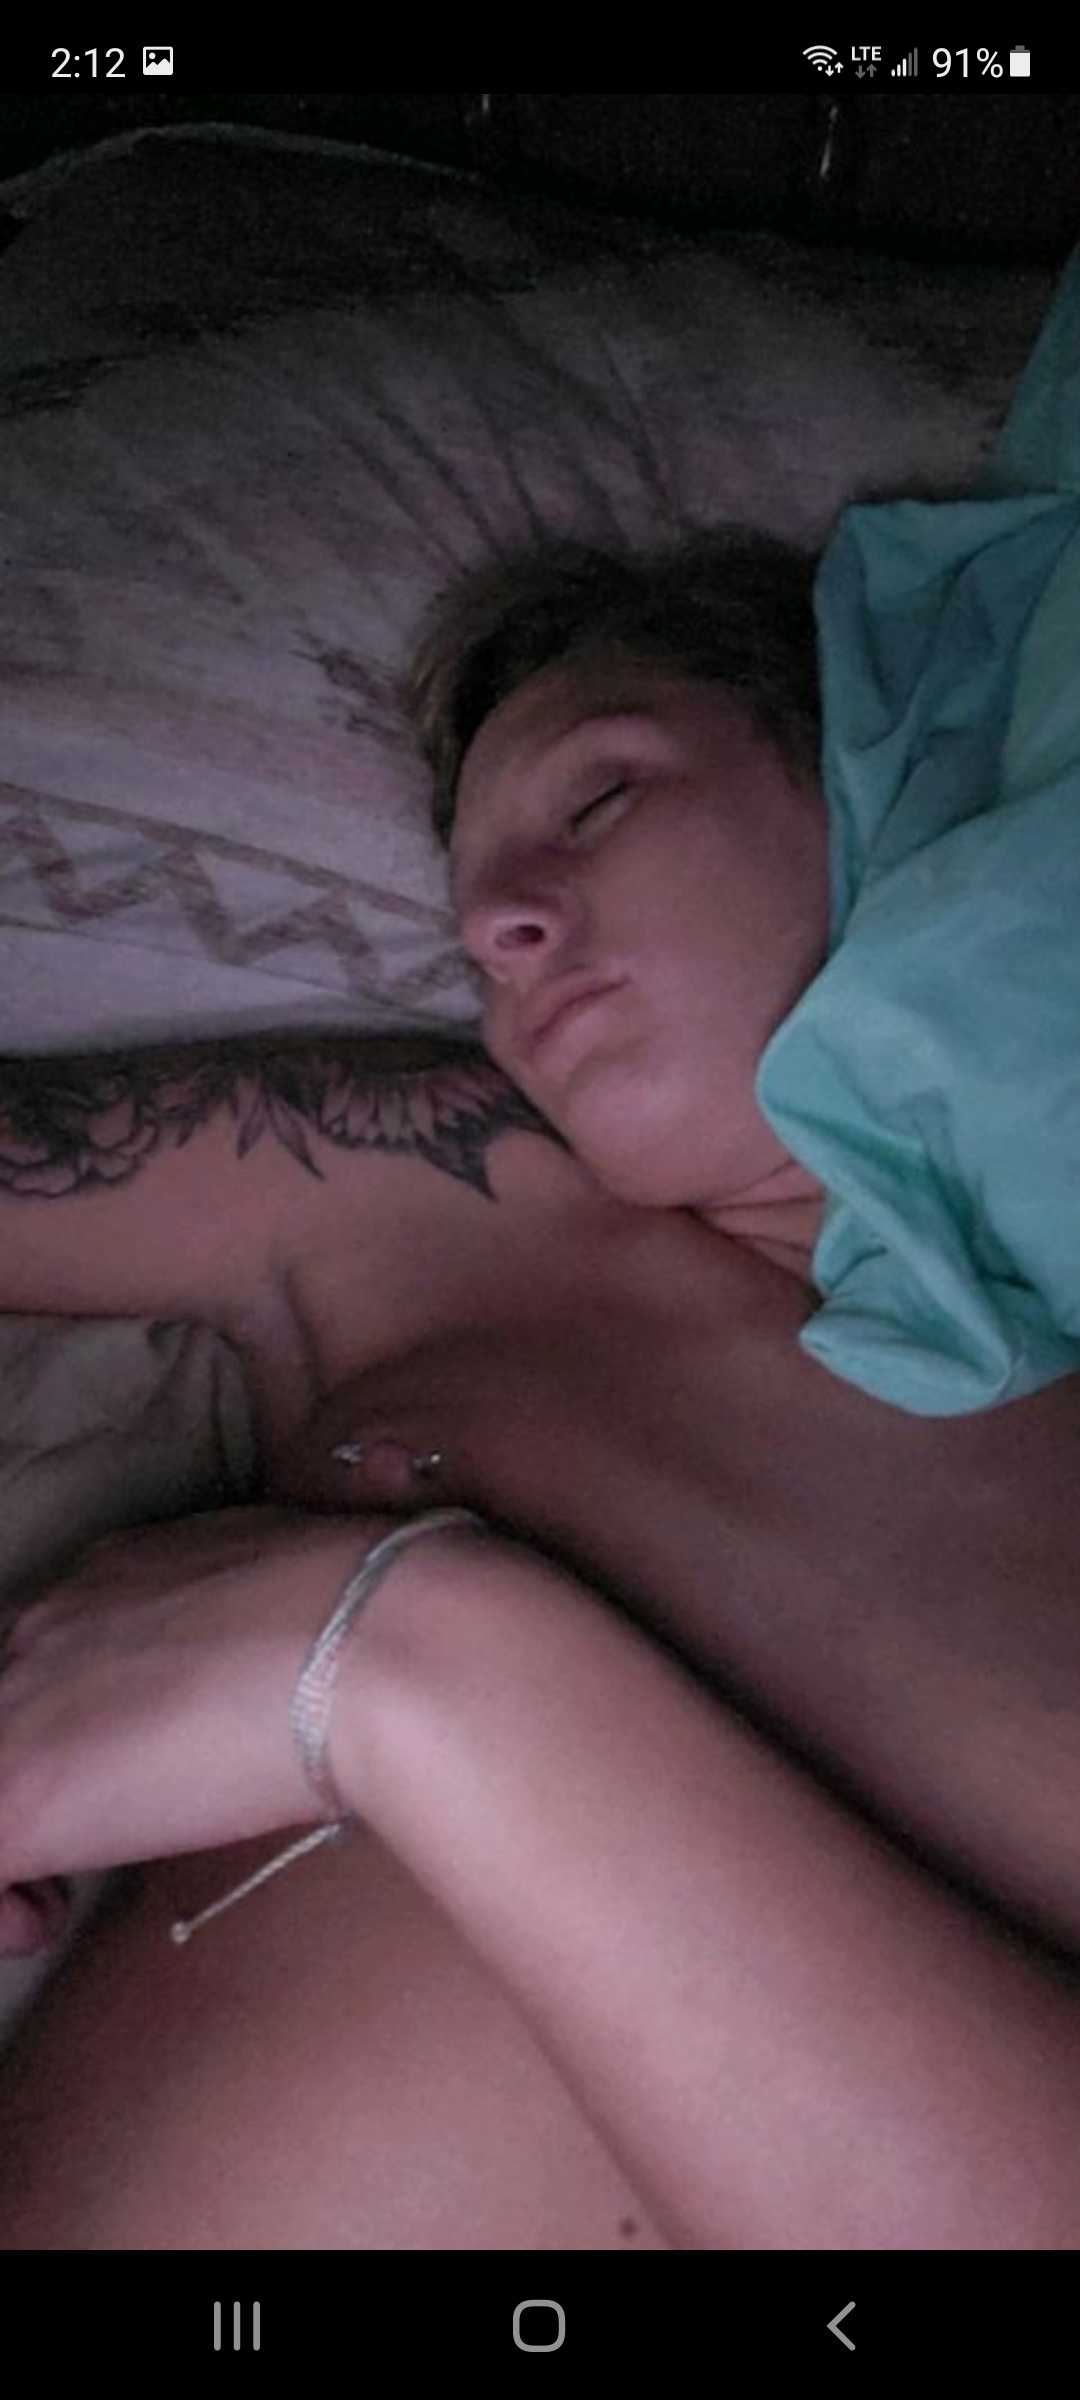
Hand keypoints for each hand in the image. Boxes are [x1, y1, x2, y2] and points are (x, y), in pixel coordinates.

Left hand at [0, 1505, 400, 1954]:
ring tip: (43, 1901)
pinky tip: (44, 1923)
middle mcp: (44, 1625)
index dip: (61, 1728)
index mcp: (110, 1579)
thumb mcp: (284, 1596)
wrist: (366, 1647)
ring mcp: (18, 1702)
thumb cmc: (370, 1623)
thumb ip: (242, 1631)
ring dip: (8, 1848)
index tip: (114, 1773)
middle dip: (22, 1781)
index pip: (42, 1658)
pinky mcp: (14, 1790)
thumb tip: (276, 1667)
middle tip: (72, 1850)